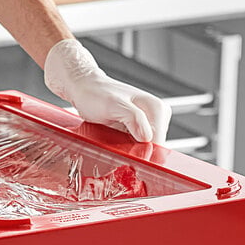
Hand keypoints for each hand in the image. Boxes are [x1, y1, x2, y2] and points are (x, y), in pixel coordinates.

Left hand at [44, 39, 171, 143]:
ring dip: (131, 152)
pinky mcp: (138, 130)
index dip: (145, 152)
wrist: (85, 89)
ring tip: (115, 141)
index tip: (129, 155)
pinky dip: (127, 149)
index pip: (159, 142)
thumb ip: (134, 118)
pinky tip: (116, 142)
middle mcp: (156, 116)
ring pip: (145, 150)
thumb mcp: (114, 105)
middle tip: (118, 146)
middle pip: (153, 148)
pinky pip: (137, 147)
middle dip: (137, 152)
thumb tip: (147, 137)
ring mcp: (148, 124)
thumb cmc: (96, 94)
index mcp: (156, 108)